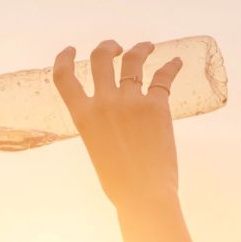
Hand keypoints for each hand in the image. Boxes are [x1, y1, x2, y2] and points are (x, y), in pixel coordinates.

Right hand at [52, 39, 183, 209]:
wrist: (143, 194)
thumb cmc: (118, 182)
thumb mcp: (96, 148)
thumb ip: (98, 125)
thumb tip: (111, 117)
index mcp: (83, 116)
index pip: (64, 77)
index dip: (65, 58)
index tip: (72, 49)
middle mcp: (104, 103)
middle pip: (101, 58)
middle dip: (108, 47)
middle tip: (117, 48)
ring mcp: (131, 101)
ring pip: (134, 60)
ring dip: (140, 49)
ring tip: (148, 47)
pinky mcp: (157, 106)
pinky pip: (163, 77)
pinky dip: (171, 66)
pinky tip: (176, 63)